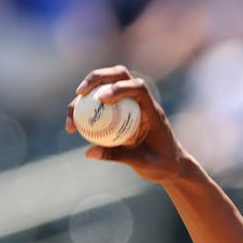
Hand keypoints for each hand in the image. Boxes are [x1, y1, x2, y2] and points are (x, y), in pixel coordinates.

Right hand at [65, 66, 191, 182]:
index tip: (101, 98)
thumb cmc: (162, 164)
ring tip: (70, 117)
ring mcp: (131, 104)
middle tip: (79, 93)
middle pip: (119, 76)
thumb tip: (88, 151)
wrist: (171, 166)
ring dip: (86, 95)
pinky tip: (73, 126)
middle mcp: (141, 102)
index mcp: (152, 111)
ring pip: (106, 86)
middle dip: (97, 78)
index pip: (139, 88)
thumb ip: (118, 155)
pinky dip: (86, 110)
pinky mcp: (121, 111)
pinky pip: (101, 105)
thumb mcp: (142, 162)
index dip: (120, 88)